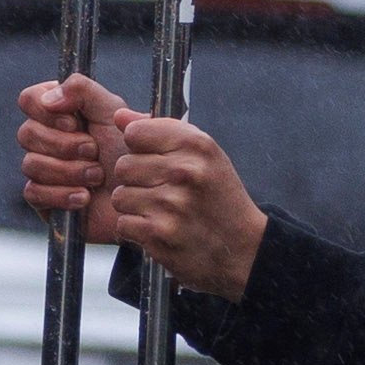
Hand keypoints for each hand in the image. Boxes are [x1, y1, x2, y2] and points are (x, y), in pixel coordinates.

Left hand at [14, 76, 269, 295]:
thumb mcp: (204, 155)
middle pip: (123, 166)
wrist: (244, 249)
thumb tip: (120, 116)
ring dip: (135, 207)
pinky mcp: (160, 234)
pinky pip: (123, 224)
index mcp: (197, 145)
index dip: (138, 147)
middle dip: (135, 180)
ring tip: (160, 211)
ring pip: (120, 196)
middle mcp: (185, 172)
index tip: (154, 159)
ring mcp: (171, 204)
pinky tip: (158, 229)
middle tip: (159, 191)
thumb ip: (161, 130)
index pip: (135, 132)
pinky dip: (136, 230)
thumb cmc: (219, 198)